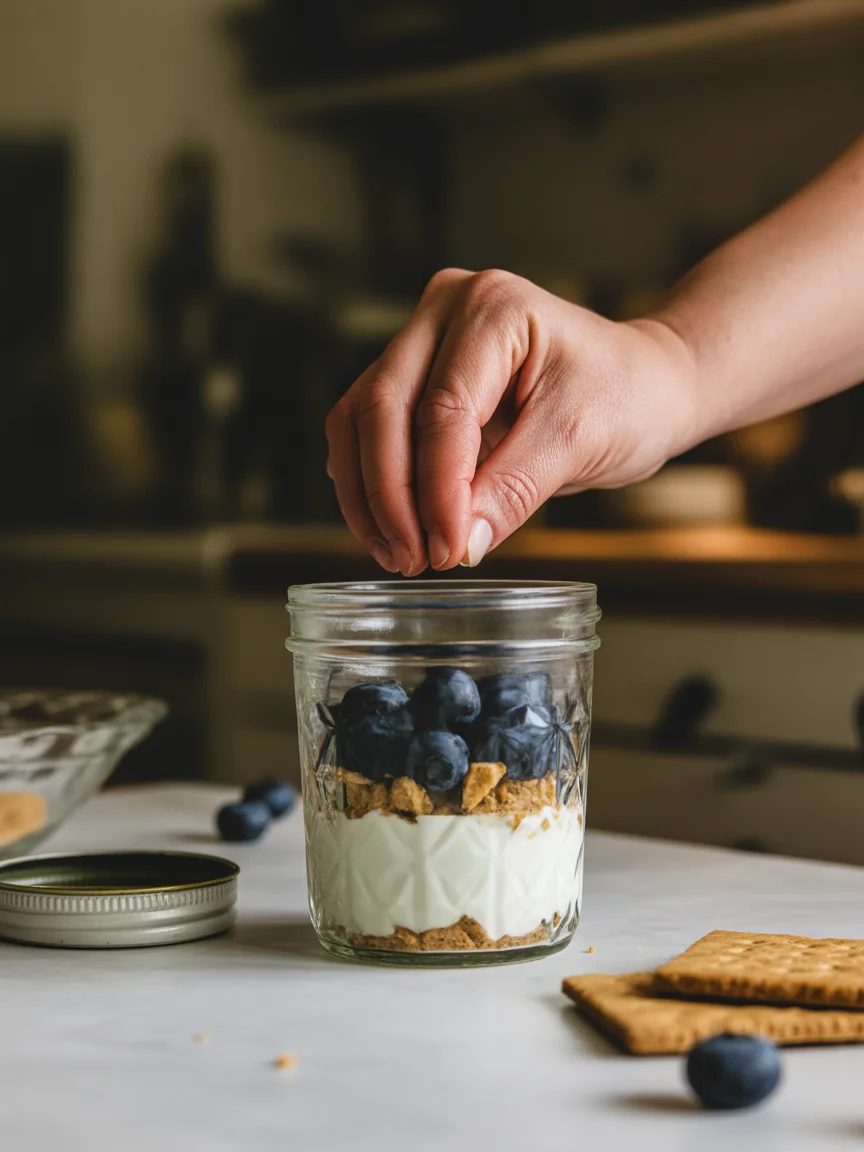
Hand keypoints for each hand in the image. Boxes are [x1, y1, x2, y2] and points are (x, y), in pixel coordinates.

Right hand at [326, 268, 696, 574]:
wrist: (641, 386)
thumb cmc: (625, 396)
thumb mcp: (581, 442)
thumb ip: (515, 488)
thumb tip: (459, 543)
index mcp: (494, 307)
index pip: (443, 407)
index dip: (437, 487)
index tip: (447, 549)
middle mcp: (446, 310)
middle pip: (382, 406)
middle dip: (391, 495)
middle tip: (413, 559)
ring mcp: (423, 339)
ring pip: (360, 418)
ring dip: (370, 495)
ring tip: (399, 555)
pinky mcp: (414, 377)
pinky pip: (368, 430)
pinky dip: (372, 485)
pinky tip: (392, 531)